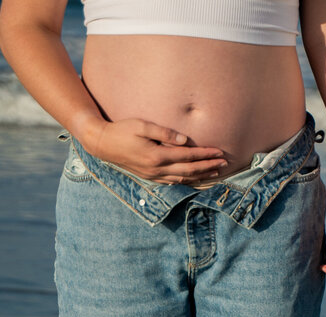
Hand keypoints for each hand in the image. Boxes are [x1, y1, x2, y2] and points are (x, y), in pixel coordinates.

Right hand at [83, 118, 226, 183]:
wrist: (102, 144)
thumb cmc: (122, 130)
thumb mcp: (142, 126)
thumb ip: (165, 133)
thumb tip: (185, 140)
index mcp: (157, 156)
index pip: (188, 156)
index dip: (205, 154)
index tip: (220, 152)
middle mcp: (157, 169)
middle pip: (189, 171)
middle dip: (208, 167)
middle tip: (224, 163)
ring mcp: (153, 175)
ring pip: (182, 179)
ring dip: (200, 176)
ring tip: (215, 172)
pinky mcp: (149, 177)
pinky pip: (172, 182)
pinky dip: (186, 181)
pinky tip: (194, 178)